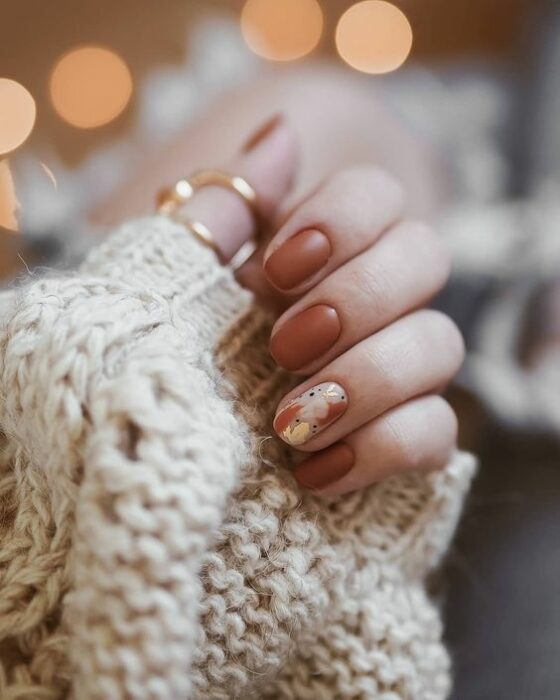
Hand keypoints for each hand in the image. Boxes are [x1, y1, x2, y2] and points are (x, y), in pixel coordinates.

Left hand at [163, 115, 462, 495]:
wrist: (168, 436)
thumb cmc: (167, 342)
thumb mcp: (174, 277)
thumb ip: (224, 209)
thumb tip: (279, 134)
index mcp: (322, 248)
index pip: (378, 193)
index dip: (341, 221)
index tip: (274, 269)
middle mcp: (373, 298)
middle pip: (426, 256)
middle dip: (358, 298)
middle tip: (284, 345)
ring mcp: (396, 368)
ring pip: (442, 345)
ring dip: (369, 378)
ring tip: (289, 421)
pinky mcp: (402, 438)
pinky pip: (438, 434)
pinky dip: (381, 449)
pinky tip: (313, 470)